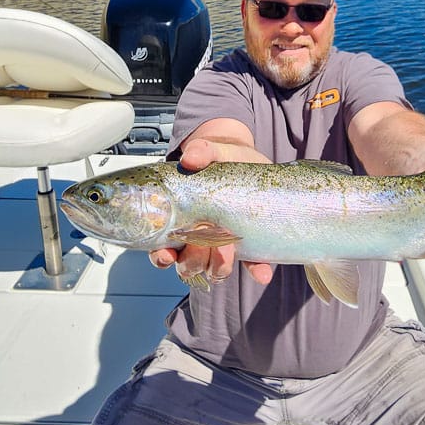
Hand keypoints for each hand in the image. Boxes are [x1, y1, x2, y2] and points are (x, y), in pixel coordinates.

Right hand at [147, 138, 273, 284]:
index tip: (167, 253)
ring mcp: (223, 244)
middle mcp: (198, 238)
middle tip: (202, 243)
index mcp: (179, 220)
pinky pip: (251, 265)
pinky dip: (256, 271)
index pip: (161, 248)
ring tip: (228, 248)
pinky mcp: (249, 244)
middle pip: (187, 264)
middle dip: (193, 259)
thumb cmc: (219, 158)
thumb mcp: (210, 151)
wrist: (248, 158)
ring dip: (219, 266)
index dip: (162, 256)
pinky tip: (262, 273)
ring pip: (214, 270)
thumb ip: (200, 151)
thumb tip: (190, 158)